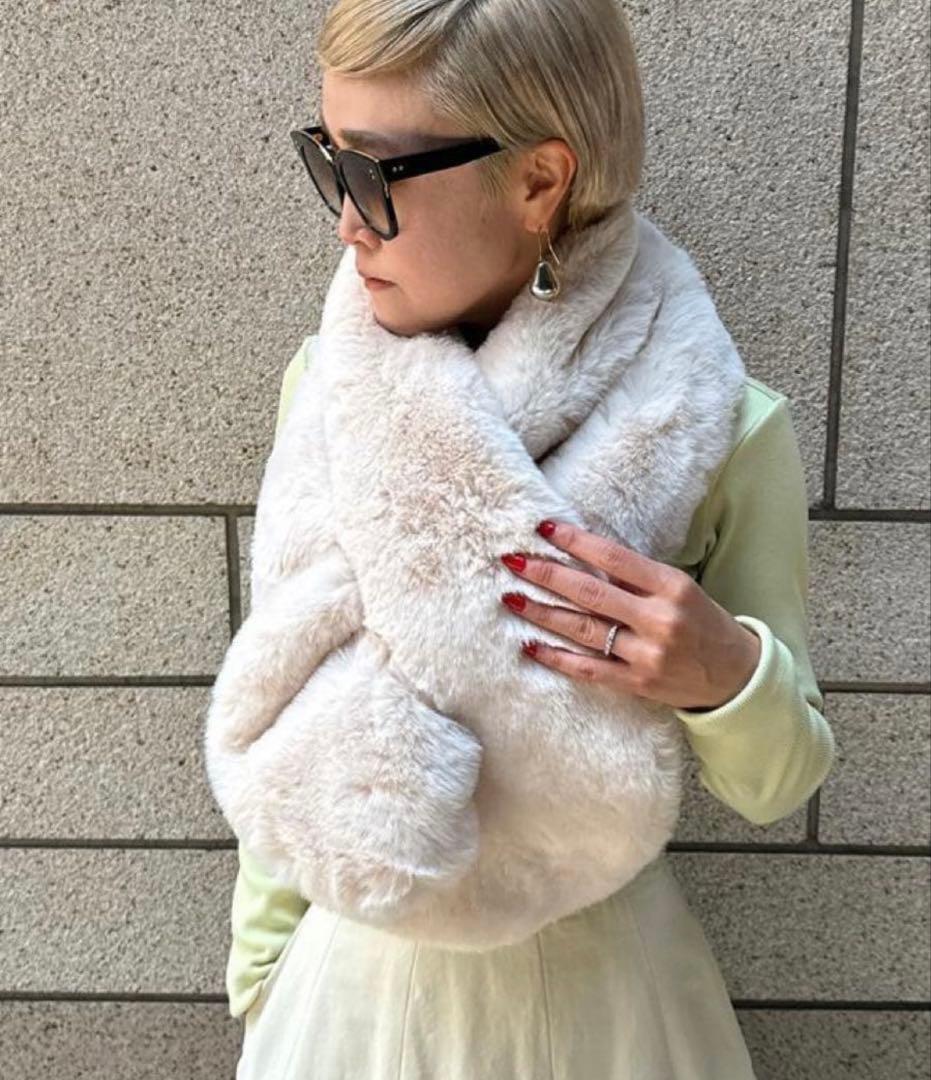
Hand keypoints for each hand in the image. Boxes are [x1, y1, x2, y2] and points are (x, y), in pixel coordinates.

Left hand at [499, 519, 761, 711]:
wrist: (736, 676)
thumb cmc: (703, 622)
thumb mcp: (679, 588)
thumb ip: (636, 577)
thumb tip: (580, 557)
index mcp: (671, 587)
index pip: (614, 558)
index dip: (576, 542)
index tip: (544, 528)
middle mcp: (658, 620)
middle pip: (590, 593)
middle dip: (546, 575)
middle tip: (513, 560)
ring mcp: (646, 655)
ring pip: (583, 630)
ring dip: (542, 613)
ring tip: (511, 598)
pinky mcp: (636, 684)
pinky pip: (587, 668)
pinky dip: (556, 657)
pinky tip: (530, 646)